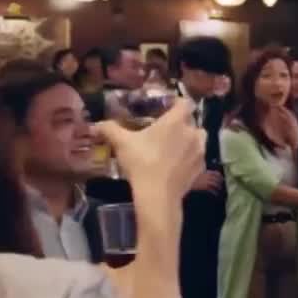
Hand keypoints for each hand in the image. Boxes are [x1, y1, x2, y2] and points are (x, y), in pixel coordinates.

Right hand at [96, 99, 204, 232]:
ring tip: (173, 146)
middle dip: (181, 122)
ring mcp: (200, 151)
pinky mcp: (201, 167)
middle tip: (165, 130)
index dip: (177, 103)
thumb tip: (96, 124)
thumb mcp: (122, 143)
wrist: (158, 195)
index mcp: (176, 121)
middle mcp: (193, 132)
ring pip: (198, 138)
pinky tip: (177, 163)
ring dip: (189, 139)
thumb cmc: (141, 162)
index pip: (185, 102)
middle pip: (192, 120)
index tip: (166, 108)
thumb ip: (110, 129)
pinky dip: (190, 156)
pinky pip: (198, 156)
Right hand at [190, 170, 223, 193]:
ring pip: (215, 184)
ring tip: (219, 189)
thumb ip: (201, 173)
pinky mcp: (204, 187)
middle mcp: (207, 176)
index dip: (220, 176)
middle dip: (220, 182)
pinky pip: (211, 189)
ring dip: (218, 187)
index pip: (216, 173)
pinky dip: (214, 192)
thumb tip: (204, 174)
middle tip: (221, 184)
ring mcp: (206, 181)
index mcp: (206, 172)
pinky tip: (216, 194)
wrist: (185, 180)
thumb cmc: (189, 177)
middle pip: (217, 179)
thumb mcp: (196, 173)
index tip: (221, 178)